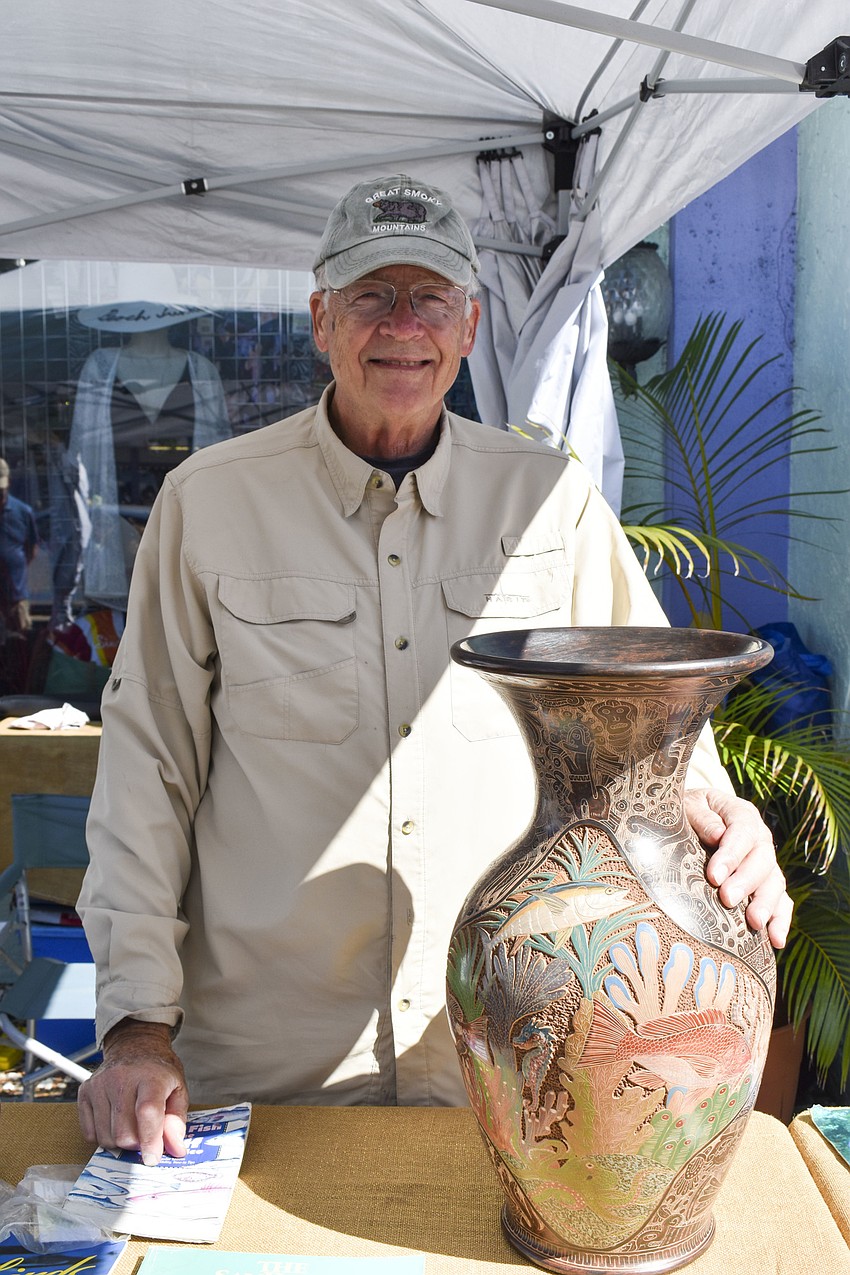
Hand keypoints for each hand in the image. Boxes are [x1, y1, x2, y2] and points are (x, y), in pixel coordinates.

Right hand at [77, 1020, 188, 1164]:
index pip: (147, 1112)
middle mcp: (121, 1079)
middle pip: (123, 1133)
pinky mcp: (85, 1092)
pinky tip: (115, 1122)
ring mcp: (100, 1085)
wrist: (134, 1046)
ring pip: (105, 1137)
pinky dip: (103, 1136)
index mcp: (150, 1077)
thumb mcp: (178, 1089)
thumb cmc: (157, 1070)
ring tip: (131, 1126)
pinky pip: (89, 1133)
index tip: (152, 1159)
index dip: (150, 1140)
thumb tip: (175, 1149)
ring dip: (120, 1142)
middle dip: (136, 1144)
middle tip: (145, 1136)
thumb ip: (177, 1120)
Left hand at [684, 787, 791, 948]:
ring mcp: (766, 863)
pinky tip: (775, 940)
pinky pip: (781, 902)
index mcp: (741, 815)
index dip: (731, 855)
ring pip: (775, 883)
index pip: (742, 833)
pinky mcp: (767, 884)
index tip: (714, 876)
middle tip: (728, 899)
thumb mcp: (689, 806)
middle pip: (762, 861)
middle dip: (746, 882)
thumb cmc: (688, 812)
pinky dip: (781, 921)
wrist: (694, 817)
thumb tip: (718, 836)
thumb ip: (702, 818)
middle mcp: (759, 839)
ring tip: (754, 923)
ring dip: (766, 904)